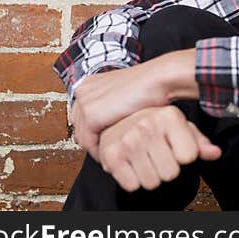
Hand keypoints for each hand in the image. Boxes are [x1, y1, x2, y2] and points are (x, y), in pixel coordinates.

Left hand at [70, 49, 197, 159]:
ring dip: (96, 149)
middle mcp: (83, 91)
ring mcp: (85, 102)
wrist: (159, 79)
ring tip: (112, 157)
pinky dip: (100, 153)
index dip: (92, 131)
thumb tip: (109, 122)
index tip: (105, 141)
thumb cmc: (151, 85)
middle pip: (79, 126)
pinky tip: (113, 157)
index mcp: (89, 83)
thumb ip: (111, 104)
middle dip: (92, 140)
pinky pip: (89, 143)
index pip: (81, 115)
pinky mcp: (92, 115)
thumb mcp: (124, 93)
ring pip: (82, 137)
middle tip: (108, 152)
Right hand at [98, 105, 221, 191]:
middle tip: (157, 155)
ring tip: (144, 159)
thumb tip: (215, 153)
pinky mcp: (111, 155)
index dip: (184, 157)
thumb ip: (199, 141)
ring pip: (152, 182)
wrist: (116, 120)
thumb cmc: (153, 125)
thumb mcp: (180, 127)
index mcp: (169, 116)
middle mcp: (148, 125)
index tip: (175, 148)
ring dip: (150, 176)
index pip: (189, 156)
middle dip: (166, 169)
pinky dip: (133, 180)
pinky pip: (132, 186)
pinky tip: (131, 164)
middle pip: (171, 173)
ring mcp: (128, 140)